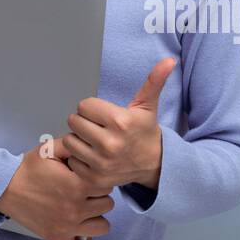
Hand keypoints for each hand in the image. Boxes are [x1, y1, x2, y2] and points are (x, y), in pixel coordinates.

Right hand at [0, 144, 112, 239]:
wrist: (5, 187)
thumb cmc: (27, 169)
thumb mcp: (50, 149)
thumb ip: (73, 144)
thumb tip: (90, 145)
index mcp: (77, 185)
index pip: (108, 184)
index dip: (101, 178)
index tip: (90, 177)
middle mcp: (75, 208)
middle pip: (107, 205)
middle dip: (99, 196)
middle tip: (86, 192)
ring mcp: (67, 226)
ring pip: (102, 227)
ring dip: (96, 218)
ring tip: (85, 210)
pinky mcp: (57, 239)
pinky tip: (82, 233)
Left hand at [49, 57, 175, 194]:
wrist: (154, 165)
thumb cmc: (145, 132)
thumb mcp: (147, 106)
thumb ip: (154, 81)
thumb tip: (169, 60)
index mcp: (120, 122)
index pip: (84, 105)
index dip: (92, 108)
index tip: (103, 115)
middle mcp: (110, 143)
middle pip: (74, 121)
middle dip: (83, 122)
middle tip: (97, 127)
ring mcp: (101, 163)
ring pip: (70, 141)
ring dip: (79, 139)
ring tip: (93, 140)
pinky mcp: (94, 178)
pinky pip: (72, 160)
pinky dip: (79, 158)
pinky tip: (93, 156)